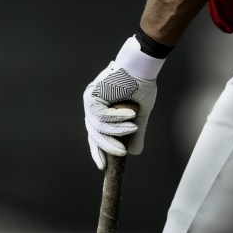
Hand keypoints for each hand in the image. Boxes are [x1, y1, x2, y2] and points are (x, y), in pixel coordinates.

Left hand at [83, 37, 162, 168]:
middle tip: (121, 154)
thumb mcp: (138, 116)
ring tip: (134, 128)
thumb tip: (133, 153)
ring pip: (99, 126)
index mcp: (99, 109)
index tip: (103, 166)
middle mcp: (91, 105)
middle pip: (94, 133)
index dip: (98, 150)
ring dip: (118, 130)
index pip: (95, 134)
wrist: (142, 67)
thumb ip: (135, 133)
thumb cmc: (140, 86)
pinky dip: (118, 118)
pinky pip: (104, 116)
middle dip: (107, 146)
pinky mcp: (94, 95)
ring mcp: (91, 99)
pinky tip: (131, 116)